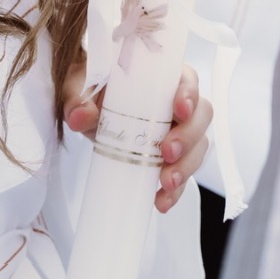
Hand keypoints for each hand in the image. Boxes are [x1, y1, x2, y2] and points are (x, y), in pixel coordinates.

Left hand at [64, 64, 209, 213]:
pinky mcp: (174, 158)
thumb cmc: (92, 92)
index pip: (186, 78)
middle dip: (189, 136)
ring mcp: (179, 130)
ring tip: (165, 183)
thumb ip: (78, 98)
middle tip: (168, 152)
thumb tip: (80, 115)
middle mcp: (175, 102)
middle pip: (201, 114)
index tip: (180, 109)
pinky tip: (162, 200)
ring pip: (198, 146)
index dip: (189, 93)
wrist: (90, 116)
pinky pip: (183, 174)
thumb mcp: (79, 89)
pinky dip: (176, 190)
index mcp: (159, 78)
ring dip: (186, 166)